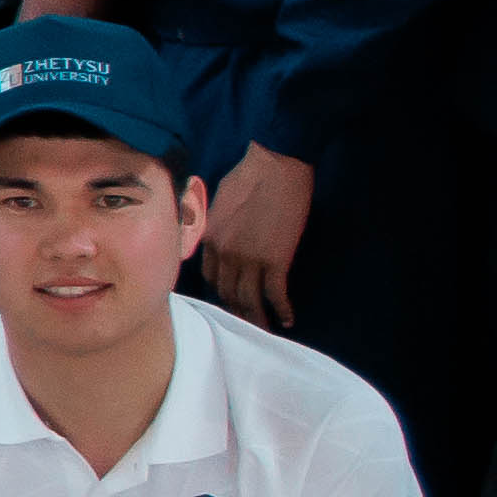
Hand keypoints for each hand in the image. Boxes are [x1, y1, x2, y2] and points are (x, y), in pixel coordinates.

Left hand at [205, 145, 315, 329]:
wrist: (274, 166)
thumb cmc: (249, 176)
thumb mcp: (219, 200)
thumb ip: (216, 223)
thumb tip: (222, 233)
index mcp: (209, 239)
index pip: (210, 276)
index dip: (221, 291)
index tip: (230, 299)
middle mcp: (224, 254)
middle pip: (227, 293)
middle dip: (237, 311)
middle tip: (246, 324)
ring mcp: (249, 260)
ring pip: (249, 300)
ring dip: (257, 318)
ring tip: (265, 330)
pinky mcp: (275, 260)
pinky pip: (275, 294)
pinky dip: (281, 310)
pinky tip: (287, 319)